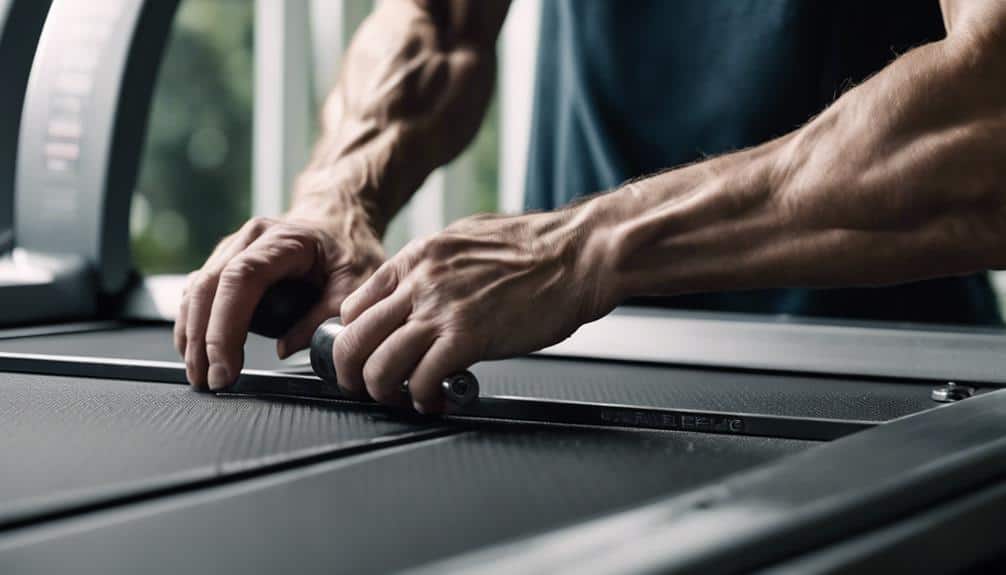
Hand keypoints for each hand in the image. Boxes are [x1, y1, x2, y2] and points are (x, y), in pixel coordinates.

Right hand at [174, 206, 383, 390]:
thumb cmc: (350, 250)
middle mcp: (250, 238)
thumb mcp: (357, 284)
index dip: (226, 325)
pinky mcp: (225, 262)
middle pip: (209, 286)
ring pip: (197, 290)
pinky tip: (197, 352)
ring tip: (200, 374)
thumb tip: (286, 348)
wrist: (339, 223)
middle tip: (208, 380)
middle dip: (202, 339)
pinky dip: (194, 323)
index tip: (225, 365)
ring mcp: (233, 248)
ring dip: (192, 335)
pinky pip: (199, 292)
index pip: (241, 279)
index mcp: (283, 240)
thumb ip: (327, 317)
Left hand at [334, 205, 618, 412]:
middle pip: (355, 338)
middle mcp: (421, 282)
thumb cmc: (537, 248)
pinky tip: (434, 400)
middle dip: (353, 373)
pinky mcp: (468, 338)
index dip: (354, 338)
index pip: (354, 305)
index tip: (364, 355)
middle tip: (366, 388)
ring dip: (384, 392)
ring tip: (401, 398)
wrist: (579, 253)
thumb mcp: (467, 241)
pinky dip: (423, 398)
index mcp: (418, 257)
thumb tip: (419, 292)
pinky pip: (423, 380)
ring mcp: (442, 310)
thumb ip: (434, 267)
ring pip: (381, 365)